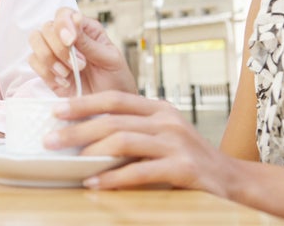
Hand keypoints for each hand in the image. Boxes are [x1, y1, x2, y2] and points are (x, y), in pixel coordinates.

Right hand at [28, 7, 136, 96]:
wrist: (109, 108)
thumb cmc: (115, 81)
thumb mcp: (109, 60)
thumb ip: (89, 42)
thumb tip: (74, 19)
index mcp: (85, 29)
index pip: (64, 14)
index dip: (62, 24)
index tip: (70, 41)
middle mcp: (66, 37)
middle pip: (46, 27)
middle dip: (59, 48)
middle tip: (79, 66)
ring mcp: (54, 53)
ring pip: (35, 41)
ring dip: (50, 58)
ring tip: (69, 74)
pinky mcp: (46, 70)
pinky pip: (33, 61)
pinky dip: (46, 72)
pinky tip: (63, 81)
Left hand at [43, 90, 233, 195]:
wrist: (232, 180)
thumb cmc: (187, 158)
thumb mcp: (161, 134)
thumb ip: (132, 129)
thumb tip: (84, 135)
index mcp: (158, 108)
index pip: (114, 99)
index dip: (83, 103)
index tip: (56, 110)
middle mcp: (166, 121)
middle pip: (113, 119)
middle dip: (77, 129)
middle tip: (51, 139)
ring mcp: (176, 143)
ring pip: (123, 141)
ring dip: (91, 152)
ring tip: (70, 161)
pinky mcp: (183, 169)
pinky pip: (140, 171)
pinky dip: (113, 178)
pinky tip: (95, 183)